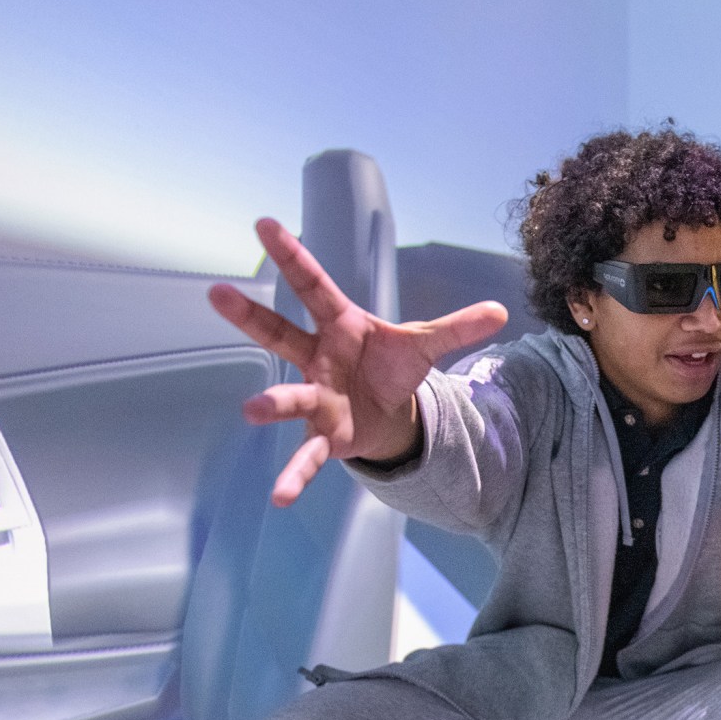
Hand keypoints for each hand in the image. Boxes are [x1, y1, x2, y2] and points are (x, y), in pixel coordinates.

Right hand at [208, 217, 507, 505]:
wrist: (387, 411)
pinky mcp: (324, 434)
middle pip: (279, 332)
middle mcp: (316, 357)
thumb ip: (458, 328)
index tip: (264, 222)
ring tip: (252, 410)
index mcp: (339, 325)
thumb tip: (503, 309)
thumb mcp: (424, 344)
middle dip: (249, 315)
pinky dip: (295, 475)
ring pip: (289, 397)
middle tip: (217, 292)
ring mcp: (314, 396)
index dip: (290, 255)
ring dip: (272, 404)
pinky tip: (280, 496)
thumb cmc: (390, 367)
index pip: (312, 285)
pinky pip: (307, 455)